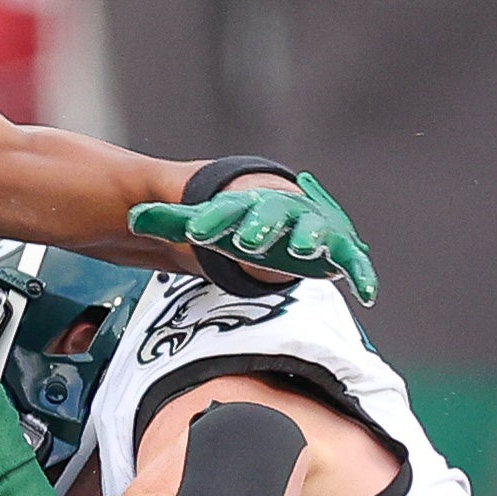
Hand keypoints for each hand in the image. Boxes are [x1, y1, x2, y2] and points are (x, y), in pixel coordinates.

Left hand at [128, 173, 379, 305]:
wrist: (293, 217)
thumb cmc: (245, 224)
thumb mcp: (209, 224)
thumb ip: (172, 221)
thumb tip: (131, 217)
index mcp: (250, 204)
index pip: (229, 210)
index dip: (214, 221)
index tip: (195, 232)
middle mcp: (284, 213)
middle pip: (273, 215)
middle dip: (262, 225)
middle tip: (246, 241)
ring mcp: (314, 229)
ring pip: (313, 232)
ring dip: (310, 239)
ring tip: (304, 250)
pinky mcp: (339, 250)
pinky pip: (352, 260)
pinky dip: (361, 273)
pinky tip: (365, 292)